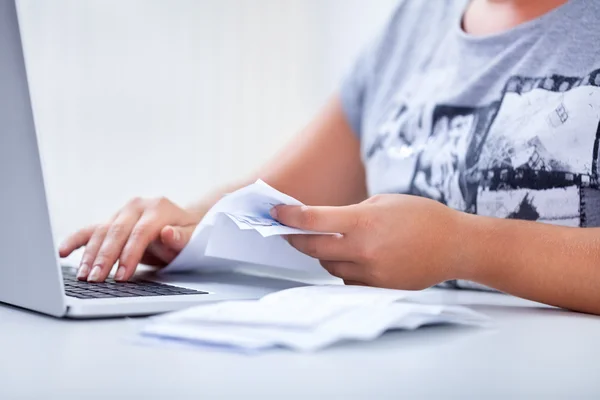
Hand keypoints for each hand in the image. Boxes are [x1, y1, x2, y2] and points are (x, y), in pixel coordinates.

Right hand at [59, 197, 200, 281]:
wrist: (183, 223)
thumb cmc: (189, 234)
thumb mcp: (193, 238)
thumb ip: (182, 238)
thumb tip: (168, 233)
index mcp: (157, 208)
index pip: (140, 232)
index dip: (129, 255)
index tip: (121, 276)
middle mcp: (137, 206)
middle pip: (117, 232)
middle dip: (105, 257)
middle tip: (96, 279)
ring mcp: (121, 212)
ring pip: (101, 232)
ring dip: (90, 255)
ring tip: (83, 276)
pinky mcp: (111, 221)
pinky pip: (90, 230)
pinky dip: (75, 240)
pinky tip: (62, 252)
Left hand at [272, 194, 465, 289]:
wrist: (454, 246)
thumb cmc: (421, 216)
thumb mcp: (383, 202)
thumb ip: (351, 213)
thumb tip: (325, 222)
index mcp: (364, 221)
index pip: (313, 220)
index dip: (289, 216)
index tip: (276, 213)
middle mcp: (364, 250)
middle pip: (313, 248)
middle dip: (296, 239)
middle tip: (288, 231)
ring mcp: (371, 272)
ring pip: (329, 266)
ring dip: (323, 254)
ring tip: (330, 243)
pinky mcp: (378, 288)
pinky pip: (347, 280)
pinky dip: (344, 269)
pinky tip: (354, 259)